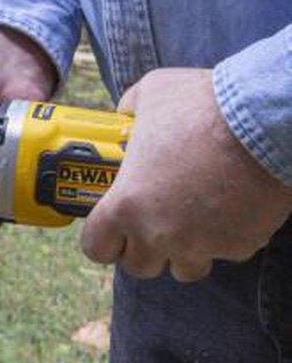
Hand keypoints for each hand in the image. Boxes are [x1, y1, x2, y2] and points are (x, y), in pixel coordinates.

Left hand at [81, 68, 291, 281]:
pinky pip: (225, 253)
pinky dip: (226, 238)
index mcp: (126, 205)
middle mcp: (158, 233)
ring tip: (192, 222)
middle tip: (153, 224)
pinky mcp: (239, 245)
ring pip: (184, 268)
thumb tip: (124, 116)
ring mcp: (200, 244)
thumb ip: (129, 111)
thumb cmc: (202, 105)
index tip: (112, 231)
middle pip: (139, 266)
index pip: (96, 247)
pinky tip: (230, 210)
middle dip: (143, 249)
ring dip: (184, 251)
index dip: (102, 241)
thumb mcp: (150, 94)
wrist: (265, 119)